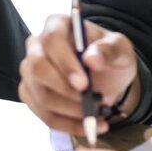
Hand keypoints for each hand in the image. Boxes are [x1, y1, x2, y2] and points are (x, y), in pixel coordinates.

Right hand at [19, 14, 139, 136]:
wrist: (107, 77)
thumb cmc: (109, 56)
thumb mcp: (120, 49)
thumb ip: (110, 50)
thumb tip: (91, 58)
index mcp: (57, 25)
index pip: (52, 41)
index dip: (65, 63)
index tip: (83, 84)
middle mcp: (37, 45)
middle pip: (36, 67)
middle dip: (63, 90)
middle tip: (89, 103)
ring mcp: (30, 71)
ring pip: (39, 95)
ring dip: (69, 111)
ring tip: (96, 114)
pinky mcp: (30, 93)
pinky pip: (42, 114)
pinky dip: (66, 125)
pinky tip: (88, 125)